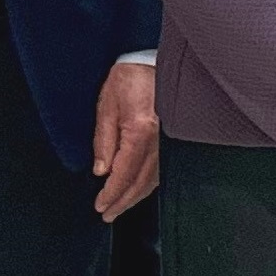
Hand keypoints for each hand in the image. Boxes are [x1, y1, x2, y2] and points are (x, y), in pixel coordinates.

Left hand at [91, 60, 159, 219]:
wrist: (151, 61)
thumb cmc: (128, 78)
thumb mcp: (106, 106)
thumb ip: (104, 140)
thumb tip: (102, 170)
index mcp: (141, 131)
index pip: (124, 173)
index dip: (112, 193)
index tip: (101, 206)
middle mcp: (159, 140)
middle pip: (141, 182)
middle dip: (123, 202)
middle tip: (108, 214)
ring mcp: (170, 140)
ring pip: (153, 179)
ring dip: (136, 196)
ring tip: (120, 206)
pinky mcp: (174, 138)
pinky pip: (161, 169)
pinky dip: (148, 183)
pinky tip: (139, 189)